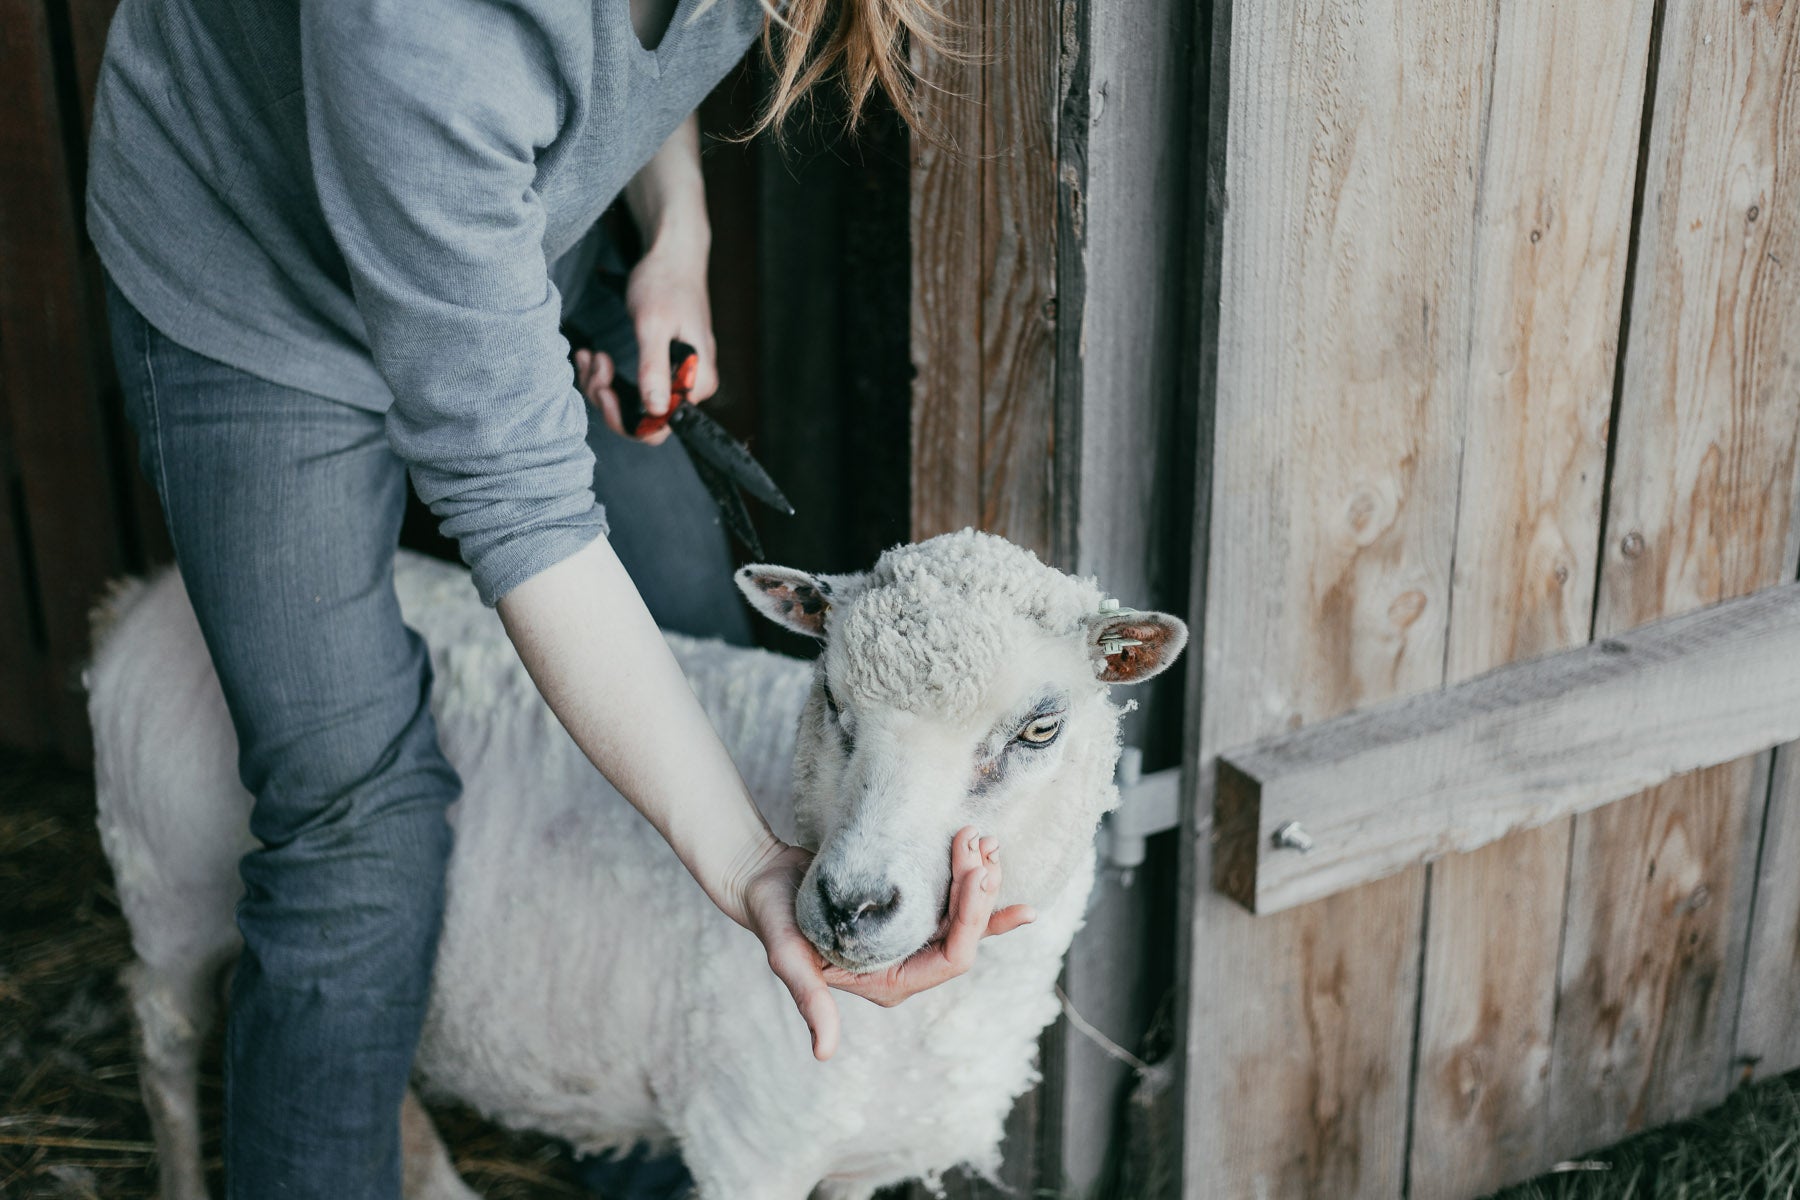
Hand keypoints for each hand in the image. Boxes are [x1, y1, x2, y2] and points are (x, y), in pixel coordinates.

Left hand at [574, 241, 715, 447]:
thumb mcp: (652, 324)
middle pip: (643, 421)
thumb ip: (654, 368)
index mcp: (696, 382)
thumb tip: (656, 410)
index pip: (659, 426)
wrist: (673, 257)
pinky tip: (594, 357)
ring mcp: (678, 379)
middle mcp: (691, 387)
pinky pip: (633, 389)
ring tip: (589, 356)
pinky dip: (607, 377)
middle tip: (592, 363)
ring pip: (633, 406)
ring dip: (602, 385)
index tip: (604, 387)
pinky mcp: (664, 370)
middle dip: (608, 399)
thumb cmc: (664, 283)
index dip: (625, 418)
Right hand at [739, 826, 1036, 1061]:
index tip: (972, 873)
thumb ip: (810, 1001)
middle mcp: (909, 964)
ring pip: (965, 917)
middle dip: (981, 892)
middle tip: (982, 846)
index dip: (972, 919)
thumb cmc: (773, 918)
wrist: (763, 879)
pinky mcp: (910, 909)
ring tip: (990, 843)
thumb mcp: (788, 958)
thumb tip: (824, 1053)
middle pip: (966, 935)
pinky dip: (976, 888)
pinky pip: (953, 903)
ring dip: (984, 883)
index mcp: (891, 982)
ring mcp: (912, 936)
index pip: (952, 959)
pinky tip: (1004, 875)